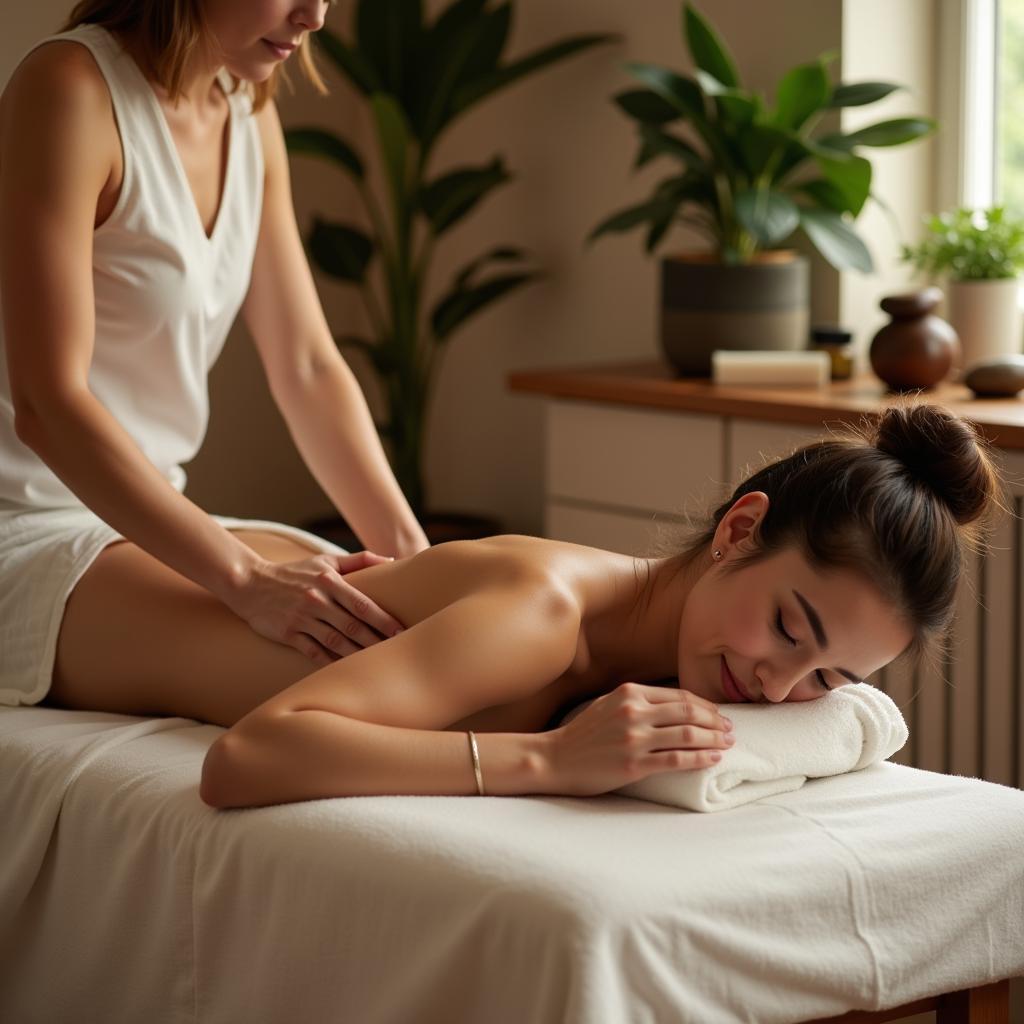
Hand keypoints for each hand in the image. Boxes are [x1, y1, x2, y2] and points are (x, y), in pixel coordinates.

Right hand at [224, 549, 404, 666]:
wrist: (250, 583)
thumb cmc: (295, 573)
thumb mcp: (325, 561)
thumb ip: (359, 560)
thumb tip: (392, 561)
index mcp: (329, 582)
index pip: (362, 603)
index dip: (383, 619)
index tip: (401, 631)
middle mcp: (316, 600)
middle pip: (352, 625)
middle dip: (376, 639)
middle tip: (396, 651)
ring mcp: (301, 618)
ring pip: (335, 641)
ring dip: (357, 653)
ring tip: (376, 663)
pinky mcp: (288, 634)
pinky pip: (314, 652)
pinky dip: (330, 661)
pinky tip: (345, 670)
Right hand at [545, 682, 734, 796]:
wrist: (554, 758)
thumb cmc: (584, 734)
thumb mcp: (609, 704)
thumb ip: (638, 701)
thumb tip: (675, 706)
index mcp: (630, 693)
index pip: (680, 696)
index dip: (705, 706)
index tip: (719, 714)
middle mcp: (634, 712)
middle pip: (689, 713)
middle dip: (715, 721)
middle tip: (731, 729)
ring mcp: (634, 739)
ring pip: (688, 735)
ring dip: (714, 739)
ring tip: (727, 744)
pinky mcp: (634, 765)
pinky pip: (677, 760)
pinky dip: (700, 758)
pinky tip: (713, 759)